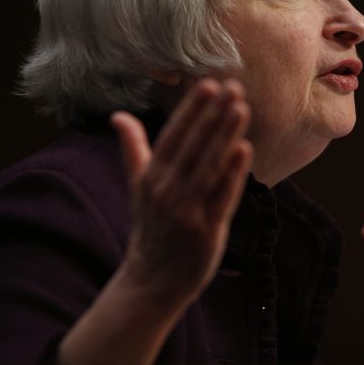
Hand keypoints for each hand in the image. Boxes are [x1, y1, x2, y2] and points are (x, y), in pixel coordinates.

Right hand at [110, 78, 252, 303]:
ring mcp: (186, 210)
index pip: (174, 136)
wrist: (153, 280)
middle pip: (194, 146)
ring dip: (226, 136)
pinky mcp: (205, 229)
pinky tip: (245, 149)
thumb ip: (133, 148)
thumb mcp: (138, 186)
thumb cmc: (150, 227)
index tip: (208, 84)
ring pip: (209, 166)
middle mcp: (167, 190)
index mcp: (152, 177)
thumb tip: (117, 116)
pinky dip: (233, 173)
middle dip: (214, 115)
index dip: (191, 110)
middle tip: (233, 87)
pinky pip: (221, 197)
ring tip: (242, 108)